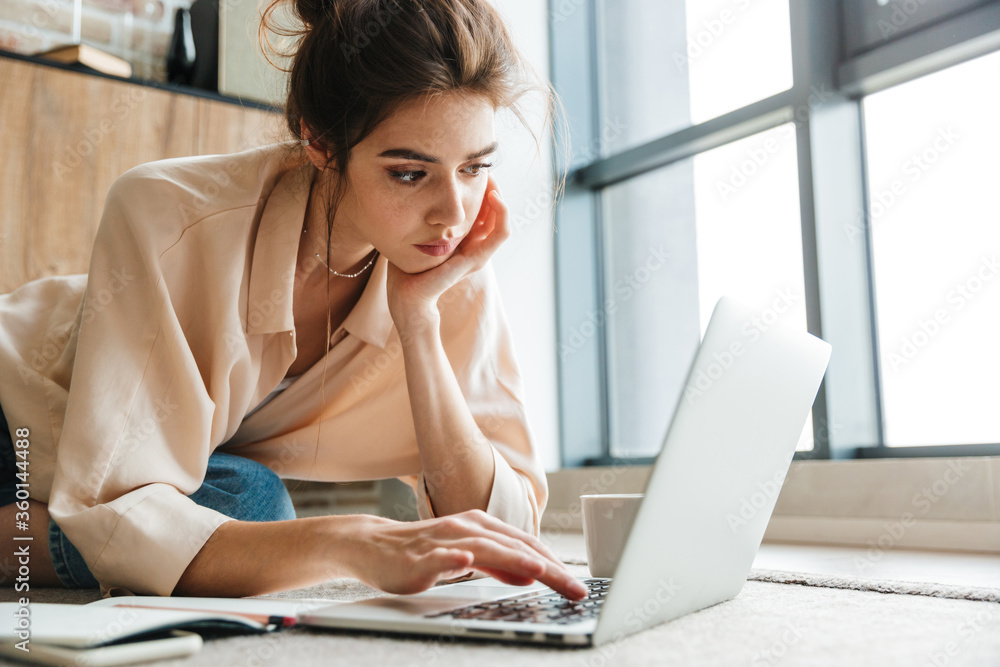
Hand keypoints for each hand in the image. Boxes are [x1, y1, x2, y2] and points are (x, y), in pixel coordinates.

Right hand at [347, 510, 587, 600]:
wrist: (373, 546)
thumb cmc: (421, 552)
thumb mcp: (466, 558)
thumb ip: (497, 564)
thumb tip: (528, 575)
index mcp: (482, 528)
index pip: (526, 546)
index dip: (555, 565)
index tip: (577, 584)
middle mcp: (468, 528)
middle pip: (515, 547)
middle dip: (550, 568)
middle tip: (575, 587)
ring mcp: (445, 540)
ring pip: (486, 547)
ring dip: (514, 559)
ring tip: (540, 571)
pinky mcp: (421, 555)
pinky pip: (441, 555)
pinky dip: (456, 556)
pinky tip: (467, 560)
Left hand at [385, 175, 508, 328]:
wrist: (405, 296)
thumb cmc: (406, 268)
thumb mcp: (416, 233)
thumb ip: (422, 217)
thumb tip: (414, 187)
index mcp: (464, 242)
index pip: (483, 211)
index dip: (482, 189)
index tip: (473, 168)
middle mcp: (474, 247)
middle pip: (494, 213)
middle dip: (492, 188)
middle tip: (485, 168)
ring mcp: (478, 255)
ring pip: (502, 221)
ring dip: (501, 197)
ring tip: (492, 179)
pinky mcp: (476, 260)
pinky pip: (500, 234)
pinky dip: (503, 214)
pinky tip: (494, 196)